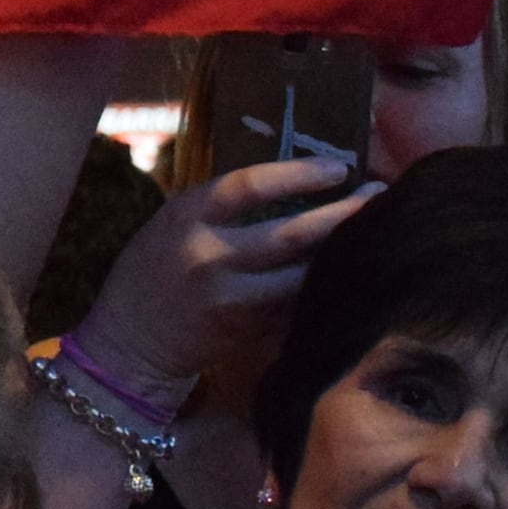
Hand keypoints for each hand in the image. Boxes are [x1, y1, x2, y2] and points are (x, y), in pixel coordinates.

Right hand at [74, 157, 366, 399]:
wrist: (128, 340)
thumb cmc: (155, 270)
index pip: (249, 185)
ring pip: (302, 277)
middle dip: (342, 214)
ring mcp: (229, 301)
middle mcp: (208, 258)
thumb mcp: (175, 222)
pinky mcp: (245, 333)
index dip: (299, 174)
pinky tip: (353, 272)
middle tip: (379, 196)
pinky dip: (326, 289)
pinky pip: (296, 308)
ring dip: (344, 254)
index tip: (340, 167)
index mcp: (187, 217)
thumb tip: (296, 179)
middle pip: (290, 235)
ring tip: (375, 232)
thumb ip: (222, 205)